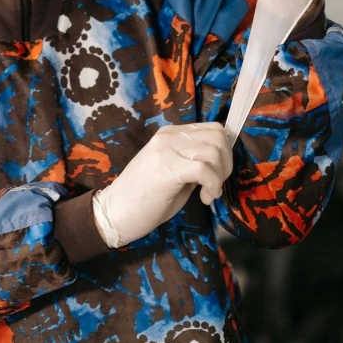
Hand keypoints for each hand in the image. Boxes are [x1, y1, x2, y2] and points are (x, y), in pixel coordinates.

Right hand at [96, 123, 232, 245]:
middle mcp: (169, 136)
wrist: (115, 213)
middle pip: (218, 137)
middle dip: (226, 164)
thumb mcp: (174, 171)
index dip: (225, 152)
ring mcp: (166, 149)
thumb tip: (221, 161)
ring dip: (219, 177)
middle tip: (215, 185)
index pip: (213, 128)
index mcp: (171, 133)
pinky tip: (204, 198)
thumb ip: (193, 160)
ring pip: (213, 152)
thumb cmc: (145, 198)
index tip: (218, 175)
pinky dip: (212, 185)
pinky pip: (203, 169)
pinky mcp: (166, 168)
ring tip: (208, 194)